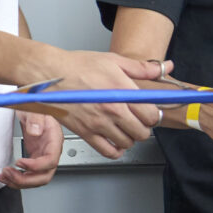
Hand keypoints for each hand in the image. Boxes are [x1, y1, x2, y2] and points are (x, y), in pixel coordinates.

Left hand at [1, 111, 61, 187]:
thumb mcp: (35, 107)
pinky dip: (17, 178)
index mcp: (54, 140)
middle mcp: (51, 151)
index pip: (51, 160)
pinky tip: (6, 176)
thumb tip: (35, 132)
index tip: (20, 162)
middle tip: (9, 174)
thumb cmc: (36, 106)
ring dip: (19, 182)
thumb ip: (36, 118)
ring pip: (36, 178)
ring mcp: (43, 156)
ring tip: (4, 176)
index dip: (36, 166)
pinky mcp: (35, 157)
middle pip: (44, 175)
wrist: (33, 106)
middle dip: (26, 180)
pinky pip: (28, 174)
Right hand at [29, 48, 169, 156]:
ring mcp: (98, 123)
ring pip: (127, 142)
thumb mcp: (113, 60)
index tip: (149, 111)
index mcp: (121, 91)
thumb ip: (141, 67)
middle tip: (138, 120)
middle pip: (142, 132)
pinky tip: (115, 141)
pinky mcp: (85, 132)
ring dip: (130, 137)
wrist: (48, 74)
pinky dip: (116, 150)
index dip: (154, 114)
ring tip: (125, 128)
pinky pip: (108, 151)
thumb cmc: (76, 66)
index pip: (152, 115)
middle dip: (144, 127)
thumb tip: (164, 68)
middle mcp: (112, 110)